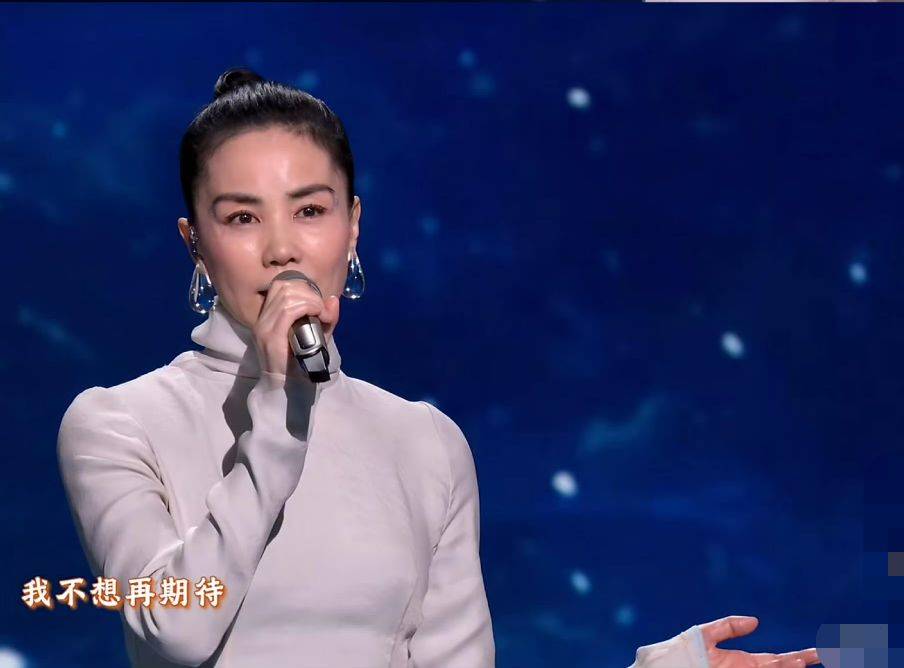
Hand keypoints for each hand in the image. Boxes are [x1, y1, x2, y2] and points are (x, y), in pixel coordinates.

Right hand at [252, 277, 340, 379]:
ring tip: (322, 313)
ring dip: (311, 300)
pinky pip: (288, 310)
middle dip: (310, 293)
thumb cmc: (300, 365)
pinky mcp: (270, 336)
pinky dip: (308, 307)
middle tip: (322, 309)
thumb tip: (333, 298)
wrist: (286, 390)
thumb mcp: (316, 337)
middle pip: (285, 287)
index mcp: (268, 317)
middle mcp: (262, 319)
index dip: (302, 287)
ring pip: (288, 296)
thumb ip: (325, 318)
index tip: (318, 302)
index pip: (280, 286)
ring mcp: (264, 327)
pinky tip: (318, 314)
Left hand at [701, 616, 820, 667]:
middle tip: (823, 656)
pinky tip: (778, 666)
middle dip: (799, 663)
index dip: (798, 657)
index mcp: (742, 662)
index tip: (820, 654)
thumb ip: (727, 627)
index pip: (777, 661)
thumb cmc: (679, 653)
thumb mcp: (703, 635)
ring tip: (800, 663)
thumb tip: (756, 621)